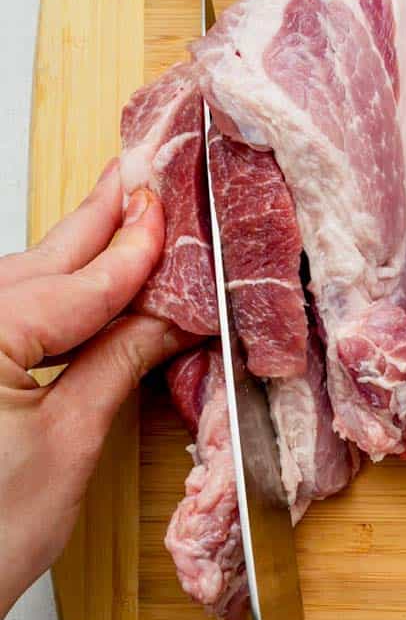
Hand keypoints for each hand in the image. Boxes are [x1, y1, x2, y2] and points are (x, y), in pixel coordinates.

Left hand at [0, 160, 184, 619]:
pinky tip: (84, 294)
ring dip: (74, 260)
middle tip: (146, 177)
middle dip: (97, 226)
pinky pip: (2, 315)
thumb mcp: (70, 442)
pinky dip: (46, 300)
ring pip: (17, 283)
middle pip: (38, 263)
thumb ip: (118, 361)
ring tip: (126, 228)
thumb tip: (167, 312)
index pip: (77, 283)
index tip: (174, 214)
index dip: (134, 250)